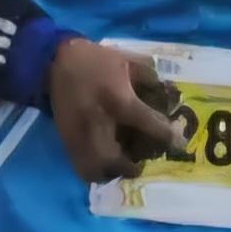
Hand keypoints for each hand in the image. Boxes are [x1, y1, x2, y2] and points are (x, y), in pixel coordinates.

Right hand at [45, 37, 186, 182]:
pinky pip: (80, 165)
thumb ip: (150, 79)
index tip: (178, 144)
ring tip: (121, 165)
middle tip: (141, 163)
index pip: (148, 125)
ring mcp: (78, 134)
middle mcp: (97, 122)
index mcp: (117, 100)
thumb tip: (170, 96)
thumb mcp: (128, 61)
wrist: (53, 60)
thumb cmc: (94, 59)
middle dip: (131, 167)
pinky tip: (105, 160)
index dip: (167, 137)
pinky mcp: (66, 138)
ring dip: (110, 172)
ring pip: (93, 169)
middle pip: (114, 160)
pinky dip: (95, 169)